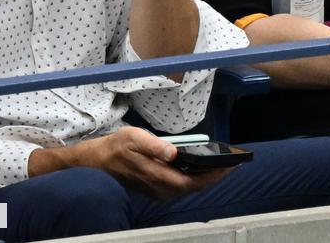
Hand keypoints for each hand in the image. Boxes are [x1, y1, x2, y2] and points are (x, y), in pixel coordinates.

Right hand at [74, 127, 229, 199]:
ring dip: (206, 178)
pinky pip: (181, 186)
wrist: (97, 161)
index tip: (229, 167)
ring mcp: (158, 191)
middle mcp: (160, 189)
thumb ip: (154, 145)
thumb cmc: (116, 147)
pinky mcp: (156, 189)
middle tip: (232, 164)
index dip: (212, 176)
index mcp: (157, 176)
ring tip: (222, 165)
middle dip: (214, 176)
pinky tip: (202, 168)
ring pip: (188, 188)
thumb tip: (173, 152)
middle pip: (194, 187)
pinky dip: (195, 178)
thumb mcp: (133, 138)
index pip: (192, 182)